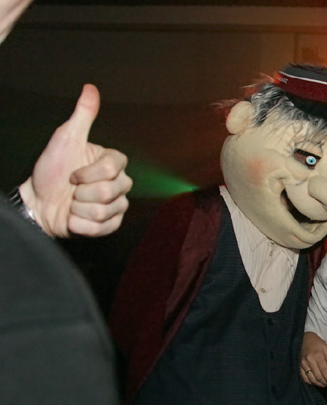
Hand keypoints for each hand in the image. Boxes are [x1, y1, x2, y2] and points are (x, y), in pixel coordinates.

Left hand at [19, 84, 131, 237]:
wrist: (39, 202)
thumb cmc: (51, 170)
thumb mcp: (65, 139)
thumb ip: (83, 115)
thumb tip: (90, 88)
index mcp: (114, 163)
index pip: (112, 168)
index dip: (87, 173)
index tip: (72, 173)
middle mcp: (120, 184)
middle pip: (108, 191)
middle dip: (81, 192)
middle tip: (71, 189)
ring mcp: (117, 205)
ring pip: (104, 210)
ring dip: (78, 209)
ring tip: (72, 203)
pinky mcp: (111, 224)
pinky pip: (102, 227)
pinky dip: (81, 224)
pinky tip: (75, 217)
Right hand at [300, 332, 326, 393]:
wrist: (305, 338)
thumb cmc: (317, 343)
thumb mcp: (326, 349)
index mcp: (317, 356)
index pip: (325, 371)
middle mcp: (309, 361)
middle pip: (318, 377)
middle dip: (326, 384)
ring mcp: (303, 364)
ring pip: (311, 379)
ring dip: (319, 384)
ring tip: (325, 384)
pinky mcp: (299, 366)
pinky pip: (305, 378)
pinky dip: (311, 383)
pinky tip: (316, 383)